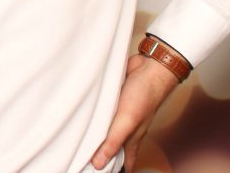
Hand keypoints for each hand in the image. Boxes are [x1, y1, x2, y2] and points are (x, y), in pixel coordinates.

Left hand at [90, 53, 178, 169]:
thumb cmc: (144, 95)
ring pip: (104, 127)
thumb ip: (113, 141)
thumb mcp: (127, 121)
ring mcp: (118, 112)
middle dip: (101, 154)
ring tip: (80, 140)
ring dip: (93, 132)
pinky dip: (91, 114)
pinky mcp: (111, 99)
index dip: (114, 169)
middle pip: (112, 145)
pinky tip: (81, 113)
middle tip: (87, 161)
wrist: (149, 67)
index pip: (124, 161)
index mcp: (131, 137)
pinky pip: (100, 110)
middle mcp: (125, 126)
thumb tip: (99, 163)